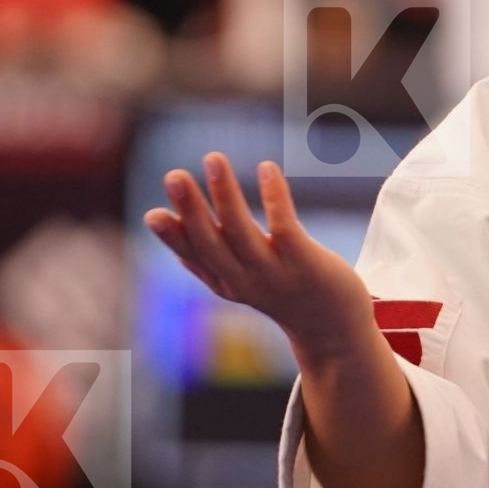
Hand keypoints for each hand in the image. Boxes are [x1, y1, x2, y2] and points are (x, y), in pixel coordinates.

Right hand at [143, 152, 375, 362]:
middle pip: (212, 243)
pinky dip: (274, 197)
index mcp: (227, 282)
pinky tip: (267, 167)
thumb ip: (215, 268)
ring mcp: (275, 272)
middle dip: (191, 209)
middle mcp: (245, 280)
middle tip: (173, 176)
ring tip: (213, 158)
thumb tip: (180, 255)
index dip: (173, 238)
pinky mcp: (305, 262)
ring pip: (242, 231)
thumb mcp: (245, 285)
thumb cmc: (288, 297)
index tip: (152, 214)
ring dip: (225, 193)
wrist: (336, 329)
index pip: (195, 258)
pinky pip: (285, 226)